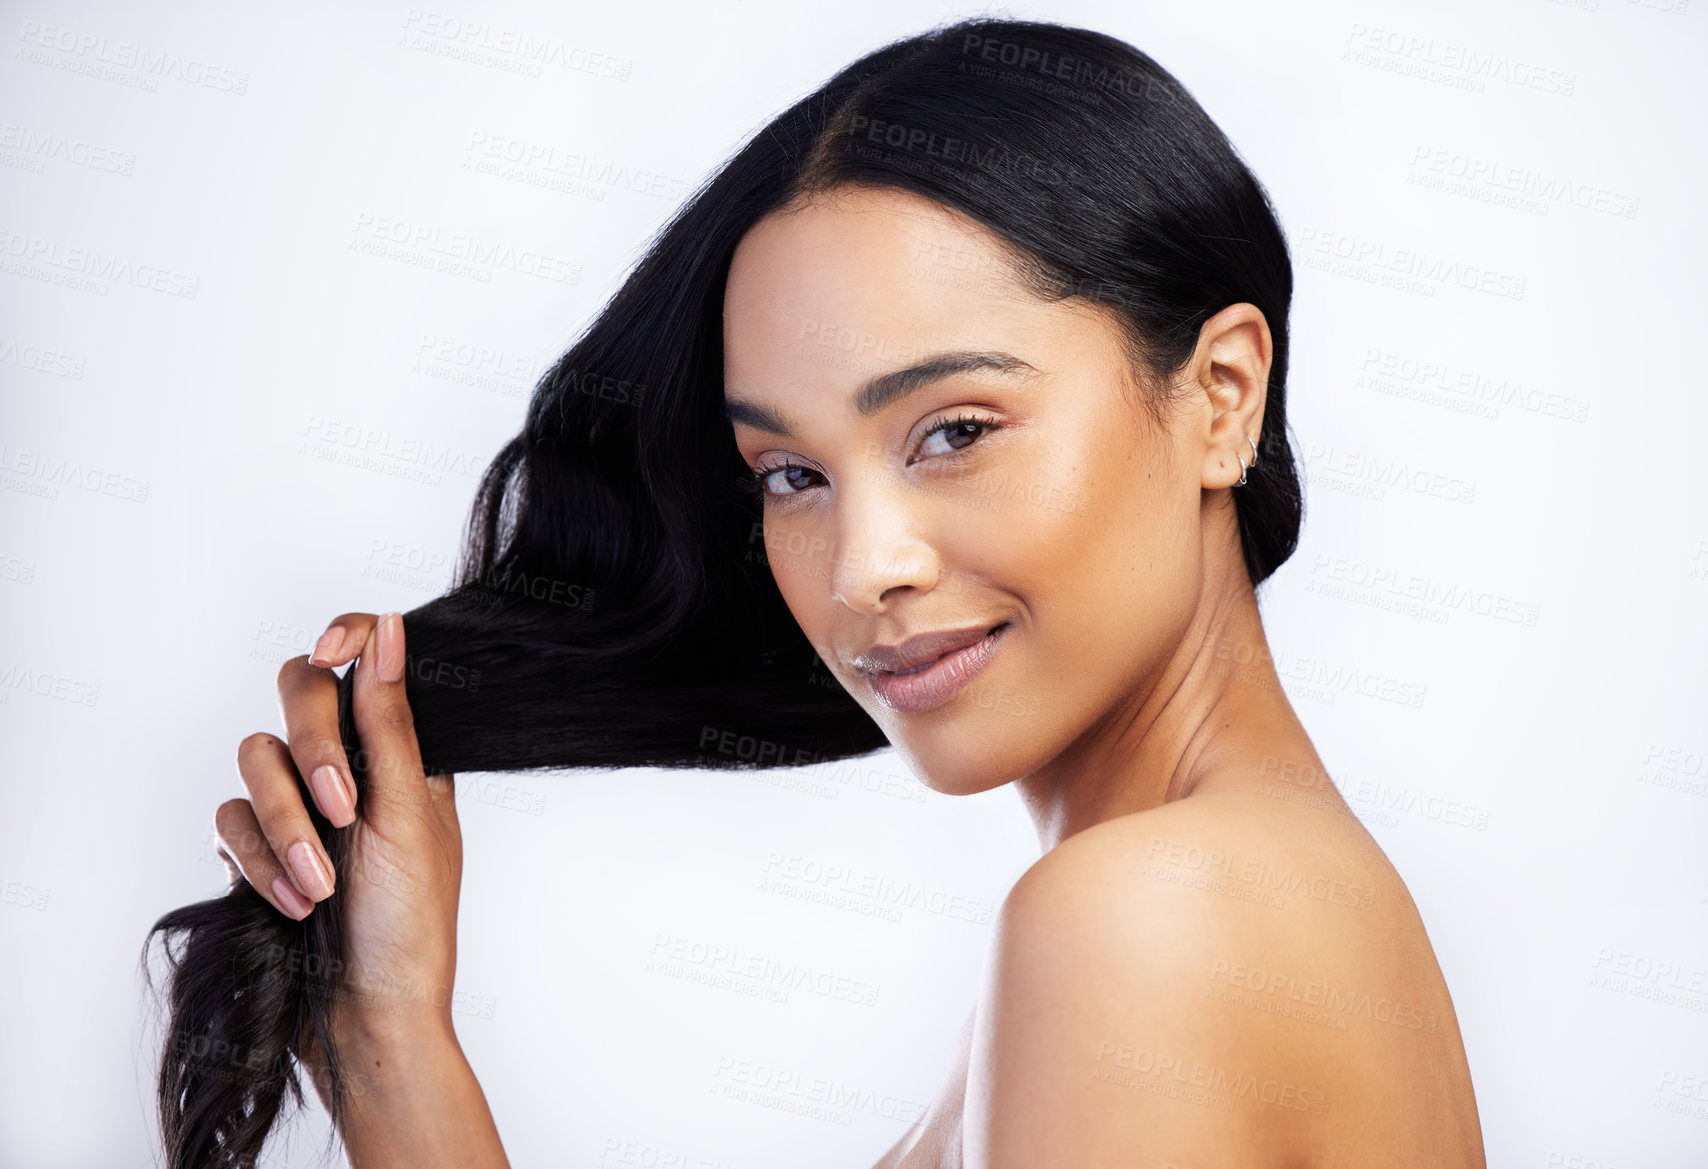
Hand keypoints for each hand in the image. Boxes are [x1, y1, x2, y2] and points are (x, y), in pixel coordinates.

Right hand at [213, 612, 463, 1053]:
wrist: (366, 1018)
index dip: (343, 638)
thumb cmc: (410, 924)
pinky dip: (261, 860)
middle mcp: (348, 765)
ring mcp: (299, 804)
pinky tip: (293, 902)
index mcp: (401, 749)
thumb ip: (389, 721)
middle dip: (311, 748)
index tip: (331, 652)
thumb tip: (389, 630)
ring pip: (254, 758)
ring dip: (288, 825)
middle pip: (298, 692)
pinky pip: (230, 819)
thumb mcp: (409, 814)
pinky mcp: (258, 846)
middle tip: (343, 805)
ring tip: (323, 883)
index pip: (363, 661)